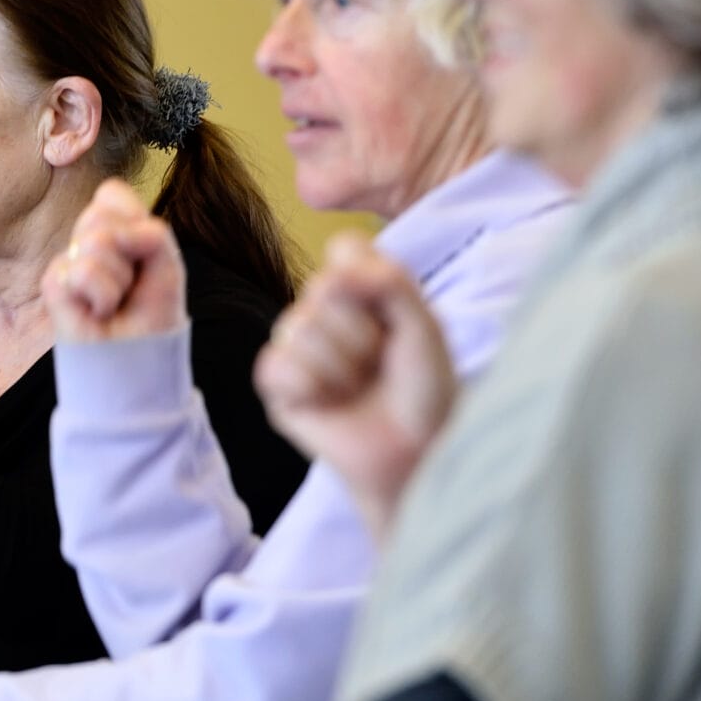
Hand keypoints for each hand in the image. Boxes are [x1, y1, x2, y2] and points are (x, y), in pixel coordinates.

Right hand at [43, 179, 186, 343]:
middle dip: (128, 252)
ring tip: (116, 302)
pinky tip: (99, 312)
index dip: (132, 220)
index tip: (143, 257)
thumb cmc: (152, 313)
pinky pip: (83, 271)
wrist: (138, 357)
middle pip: (100, 214)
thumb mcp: (167, 262)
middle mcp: (85, 243)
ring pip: (96, 242)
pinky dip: (103, 296)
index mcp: (111, 229)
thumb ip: (149, 232)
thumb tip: (109, 236)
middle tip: (129, 285)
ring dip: (119, 279)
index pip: (110, 194)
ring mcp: (67, 262)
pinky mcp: (53, 284)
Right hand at [252, 230, 454, 540]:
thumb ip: (390, 284)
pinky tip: (330, 403)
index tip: (395, 316)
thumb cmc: (424, 388)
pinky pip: (276, 365)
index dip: (369, 279)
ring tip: (358, 389)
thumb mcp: (424, 327)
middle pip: (322, 288)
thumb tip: (337, 270)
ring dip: (342, 368)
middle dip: (362, 334)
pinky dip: (311, 387)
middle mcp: (321, 311)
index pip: (345, 250)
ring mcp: (296, 347)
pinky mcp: (278, 387)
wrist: (414, 450)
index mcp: (359, 288)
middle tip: (380, 365)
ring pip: (299, 328)